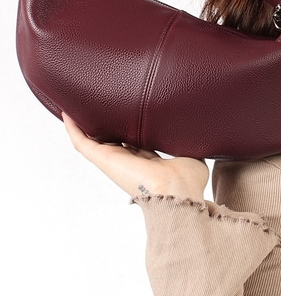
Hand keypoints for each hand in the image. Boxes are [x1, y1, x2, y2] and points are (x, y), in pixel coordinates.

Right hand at [63, 114, 208, 200]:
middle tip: (100, 105)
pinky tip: (67, 111)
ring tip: (77, 104)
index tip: (130, 114)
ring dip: (84, 125)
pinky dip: (73, 128)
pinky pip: (82, 142)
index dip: (132, 130)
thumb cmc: (188, 180)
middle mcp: (131, 162)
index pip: (137, 145)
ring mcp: (116, 161)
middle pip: (113, 142)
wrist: (177, 190)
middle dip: (107, 125)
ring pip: (94, 142)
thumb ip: (190, 142)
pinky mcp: (104, 159)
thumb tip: (199, 129)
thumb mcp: (192, 154)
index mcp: (150, 163)